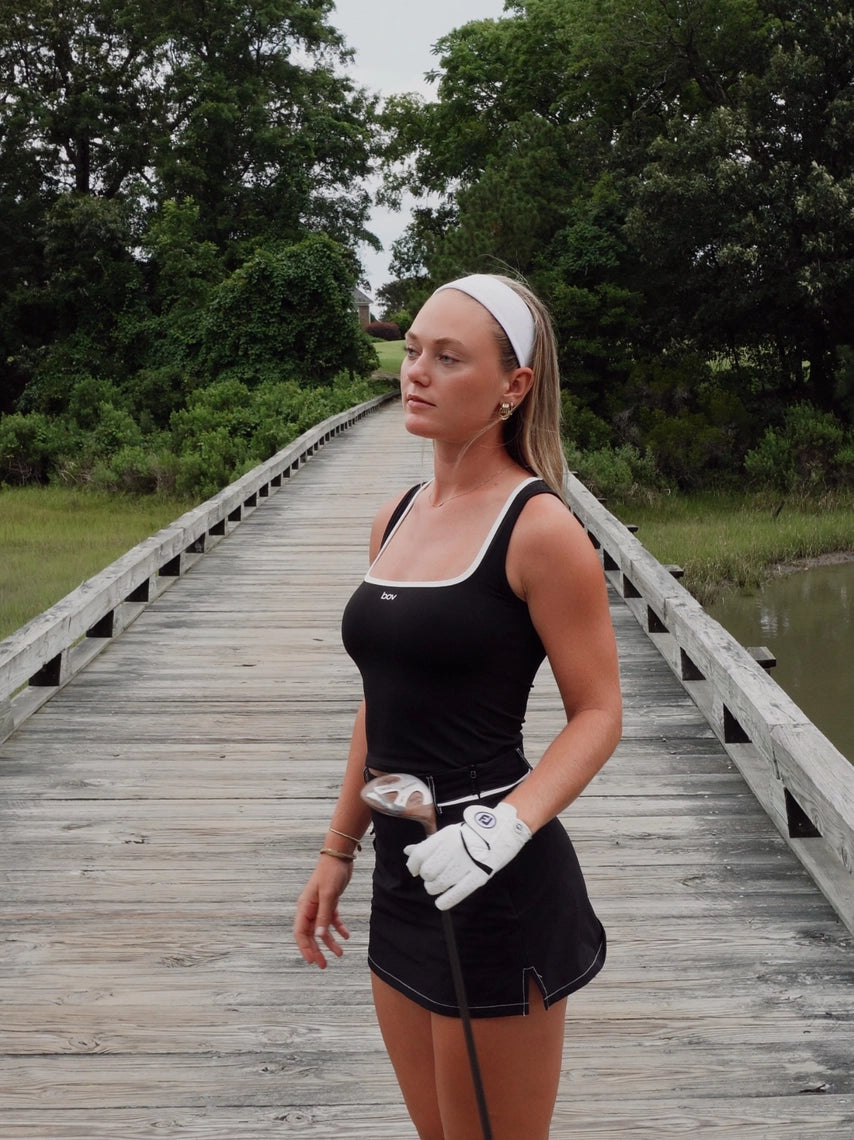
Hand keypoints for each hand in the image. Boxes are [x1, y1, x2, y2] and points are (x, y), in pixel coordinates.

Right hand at [293, 857, 352, 967]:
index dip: (304, 948)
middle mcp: (310, 908)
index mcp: (304, 907)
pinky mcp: (330, 901)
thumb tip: (319, 937)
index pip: (300, 932)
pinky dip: (338, 928)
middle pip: (311, 934)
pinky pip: (332, 920)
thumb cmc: (330, 873)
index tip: (311, 961)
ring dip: (329, 942)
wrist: (340, 856)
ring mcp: (319, 905)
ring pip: (322, 929)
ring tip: (340, 954)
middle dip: (317, 950)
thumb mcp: (328, 895)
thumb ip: (323, 916)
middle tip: (324, 965)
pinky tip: (346, 936)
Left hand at [404, 802, 530, 909]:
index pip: (419, 855)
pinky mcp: (478, 876)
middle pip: (428, 871)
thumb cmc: (471, 834)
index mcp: (445, 836)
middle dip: (427, 878)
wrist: (501, 832)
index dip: (413, 865)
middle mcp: (453, 849)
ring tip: (438, 886)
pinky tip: (441, 903)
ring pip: (439, 884)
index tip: (415, 871)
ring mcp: (466, 863)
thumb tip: (407, 851)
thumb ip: (429, 844)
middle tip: (432, 878)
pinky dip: (446, 901)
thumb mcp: (448, 834)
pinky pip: (458, 893)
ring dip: (434, 888)